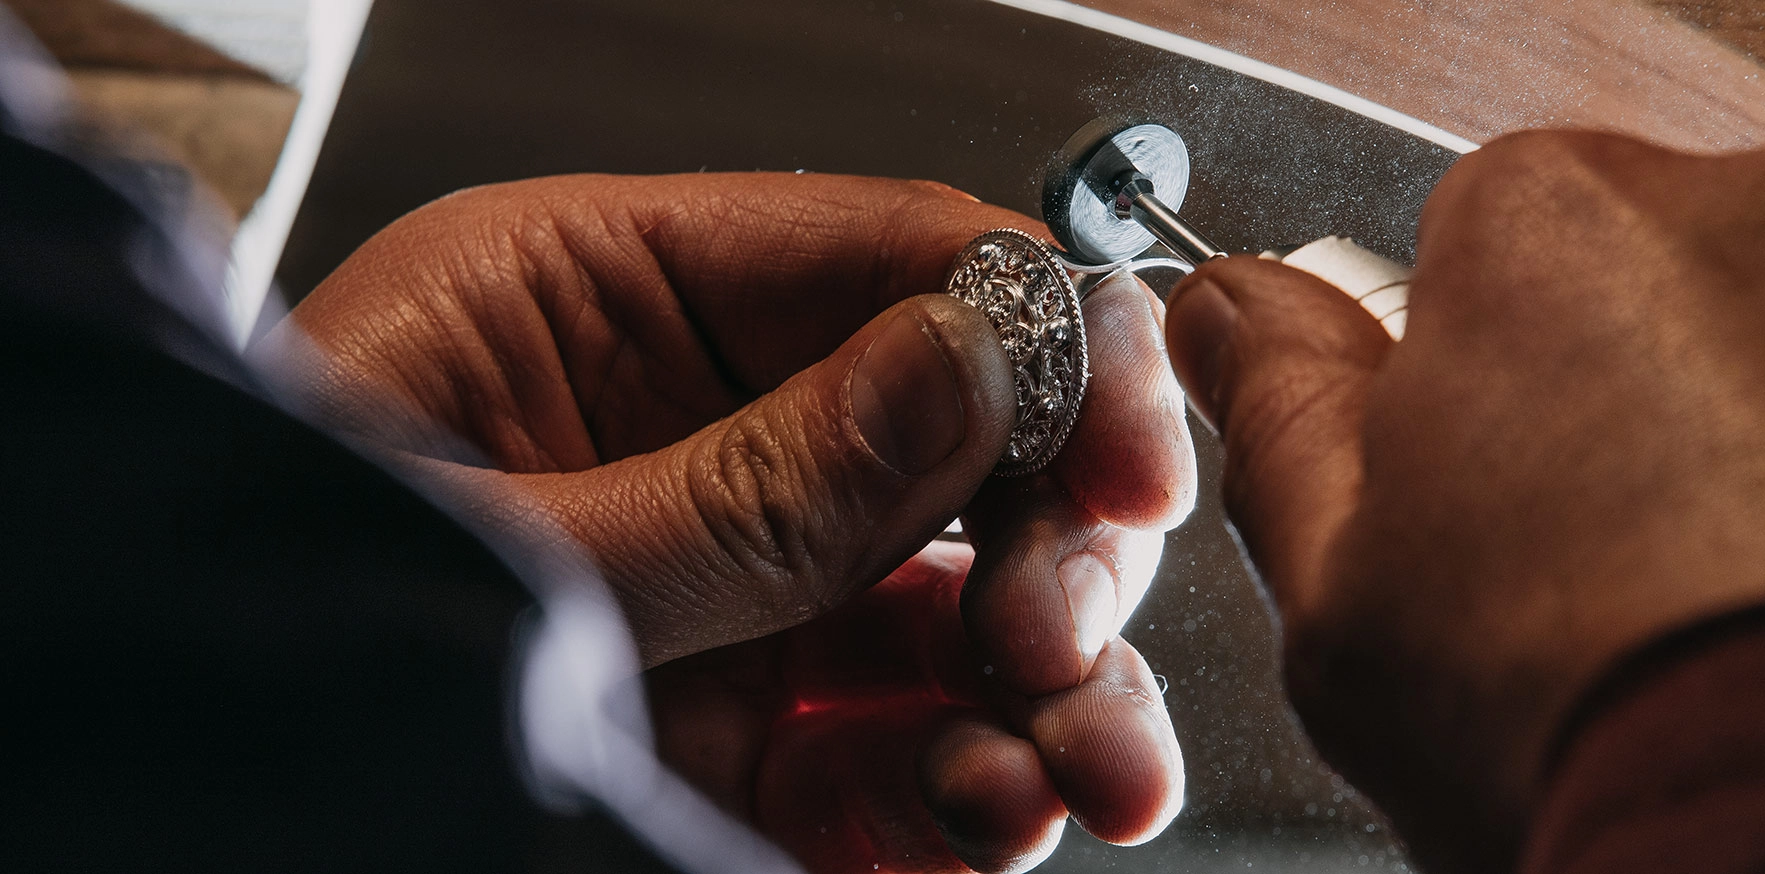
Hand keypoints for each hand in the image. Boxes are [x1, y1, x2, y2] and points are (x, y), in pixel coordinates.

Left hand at [257, 174, 1195, 871]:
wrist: (153, 803)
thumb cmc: (239, 616)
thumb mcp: (501, 538)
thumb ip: (752, 475)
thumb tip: (976, 362)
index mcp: (603, 305)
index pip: (891, 264)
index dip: (1045, 346)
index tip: (1127, 458)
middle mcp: (691, 441)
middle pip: (963, 453)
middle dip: (1053, 549)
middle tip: (1058, 638)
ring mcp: (727, 600)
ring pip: (955, 621)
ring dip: (1048, 699)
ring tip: (1082, 774)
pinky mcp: (735, 743)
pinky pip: (892, 754)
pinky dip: (964, 798)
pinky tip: (990, 822)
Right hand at [1162, 131, 1764, 872]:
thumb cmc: (1601, 721)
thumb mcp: (1345, 585)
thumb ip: (1277, 406)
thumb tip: (1230, 312)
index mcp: (1549, 224)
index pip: (1471, 261)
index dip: (1469, 396)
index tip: (1488, 503)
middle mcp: (1757, 203)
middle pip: (1645, 286)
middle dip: (1620, 402)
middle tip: (1607, 575)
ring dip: (1762, 438)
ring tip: (1738, 605)